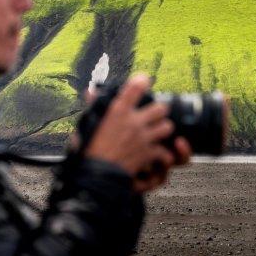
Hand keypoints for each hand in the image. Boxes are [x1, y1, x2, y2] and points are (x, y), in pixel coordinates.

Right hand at [84, 73, 192, 192]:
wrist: (95, 175)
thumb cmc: (89, 150)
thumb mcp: (88, 124)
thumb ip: (94, 106)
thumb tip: (90, 92)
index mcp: (117, 111)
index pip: (136, 87)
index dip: (142, 81)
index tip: (143, 81)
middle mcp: (133, 122)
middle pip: (161, 108)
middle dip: (159, 111)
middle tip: (153, 116)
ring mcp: (143, 138)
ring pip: (167, 127)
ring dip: (163, 130)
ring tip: (156, 133)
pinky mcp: (148, 154)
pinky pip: (165, 151)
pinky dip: (163, 155)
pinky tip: (156, 154)